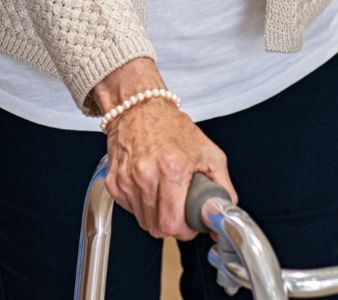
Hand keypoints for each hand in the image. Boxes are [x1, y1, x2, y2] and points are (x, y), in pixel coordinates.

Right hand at [101, 98, 231, 239]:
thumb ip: (223, 189)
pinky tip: (148, 187)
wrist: (139, 108)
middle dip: (172, 225)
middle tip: (179, 209)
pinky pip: (130, 210)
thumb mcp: (209, 153)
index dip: (185, 230)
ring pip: (143, 222)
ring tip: (164, 194)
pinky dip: (141, 205)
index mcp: (171, 168)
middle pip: (156, 228)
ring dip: (156, 215)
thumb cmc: (172, 128)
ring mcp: (126, 179)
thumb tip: (222, 218)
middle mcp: (145, 174)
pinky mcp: (114, 182)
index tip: (190, 223)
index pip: (172, 224)